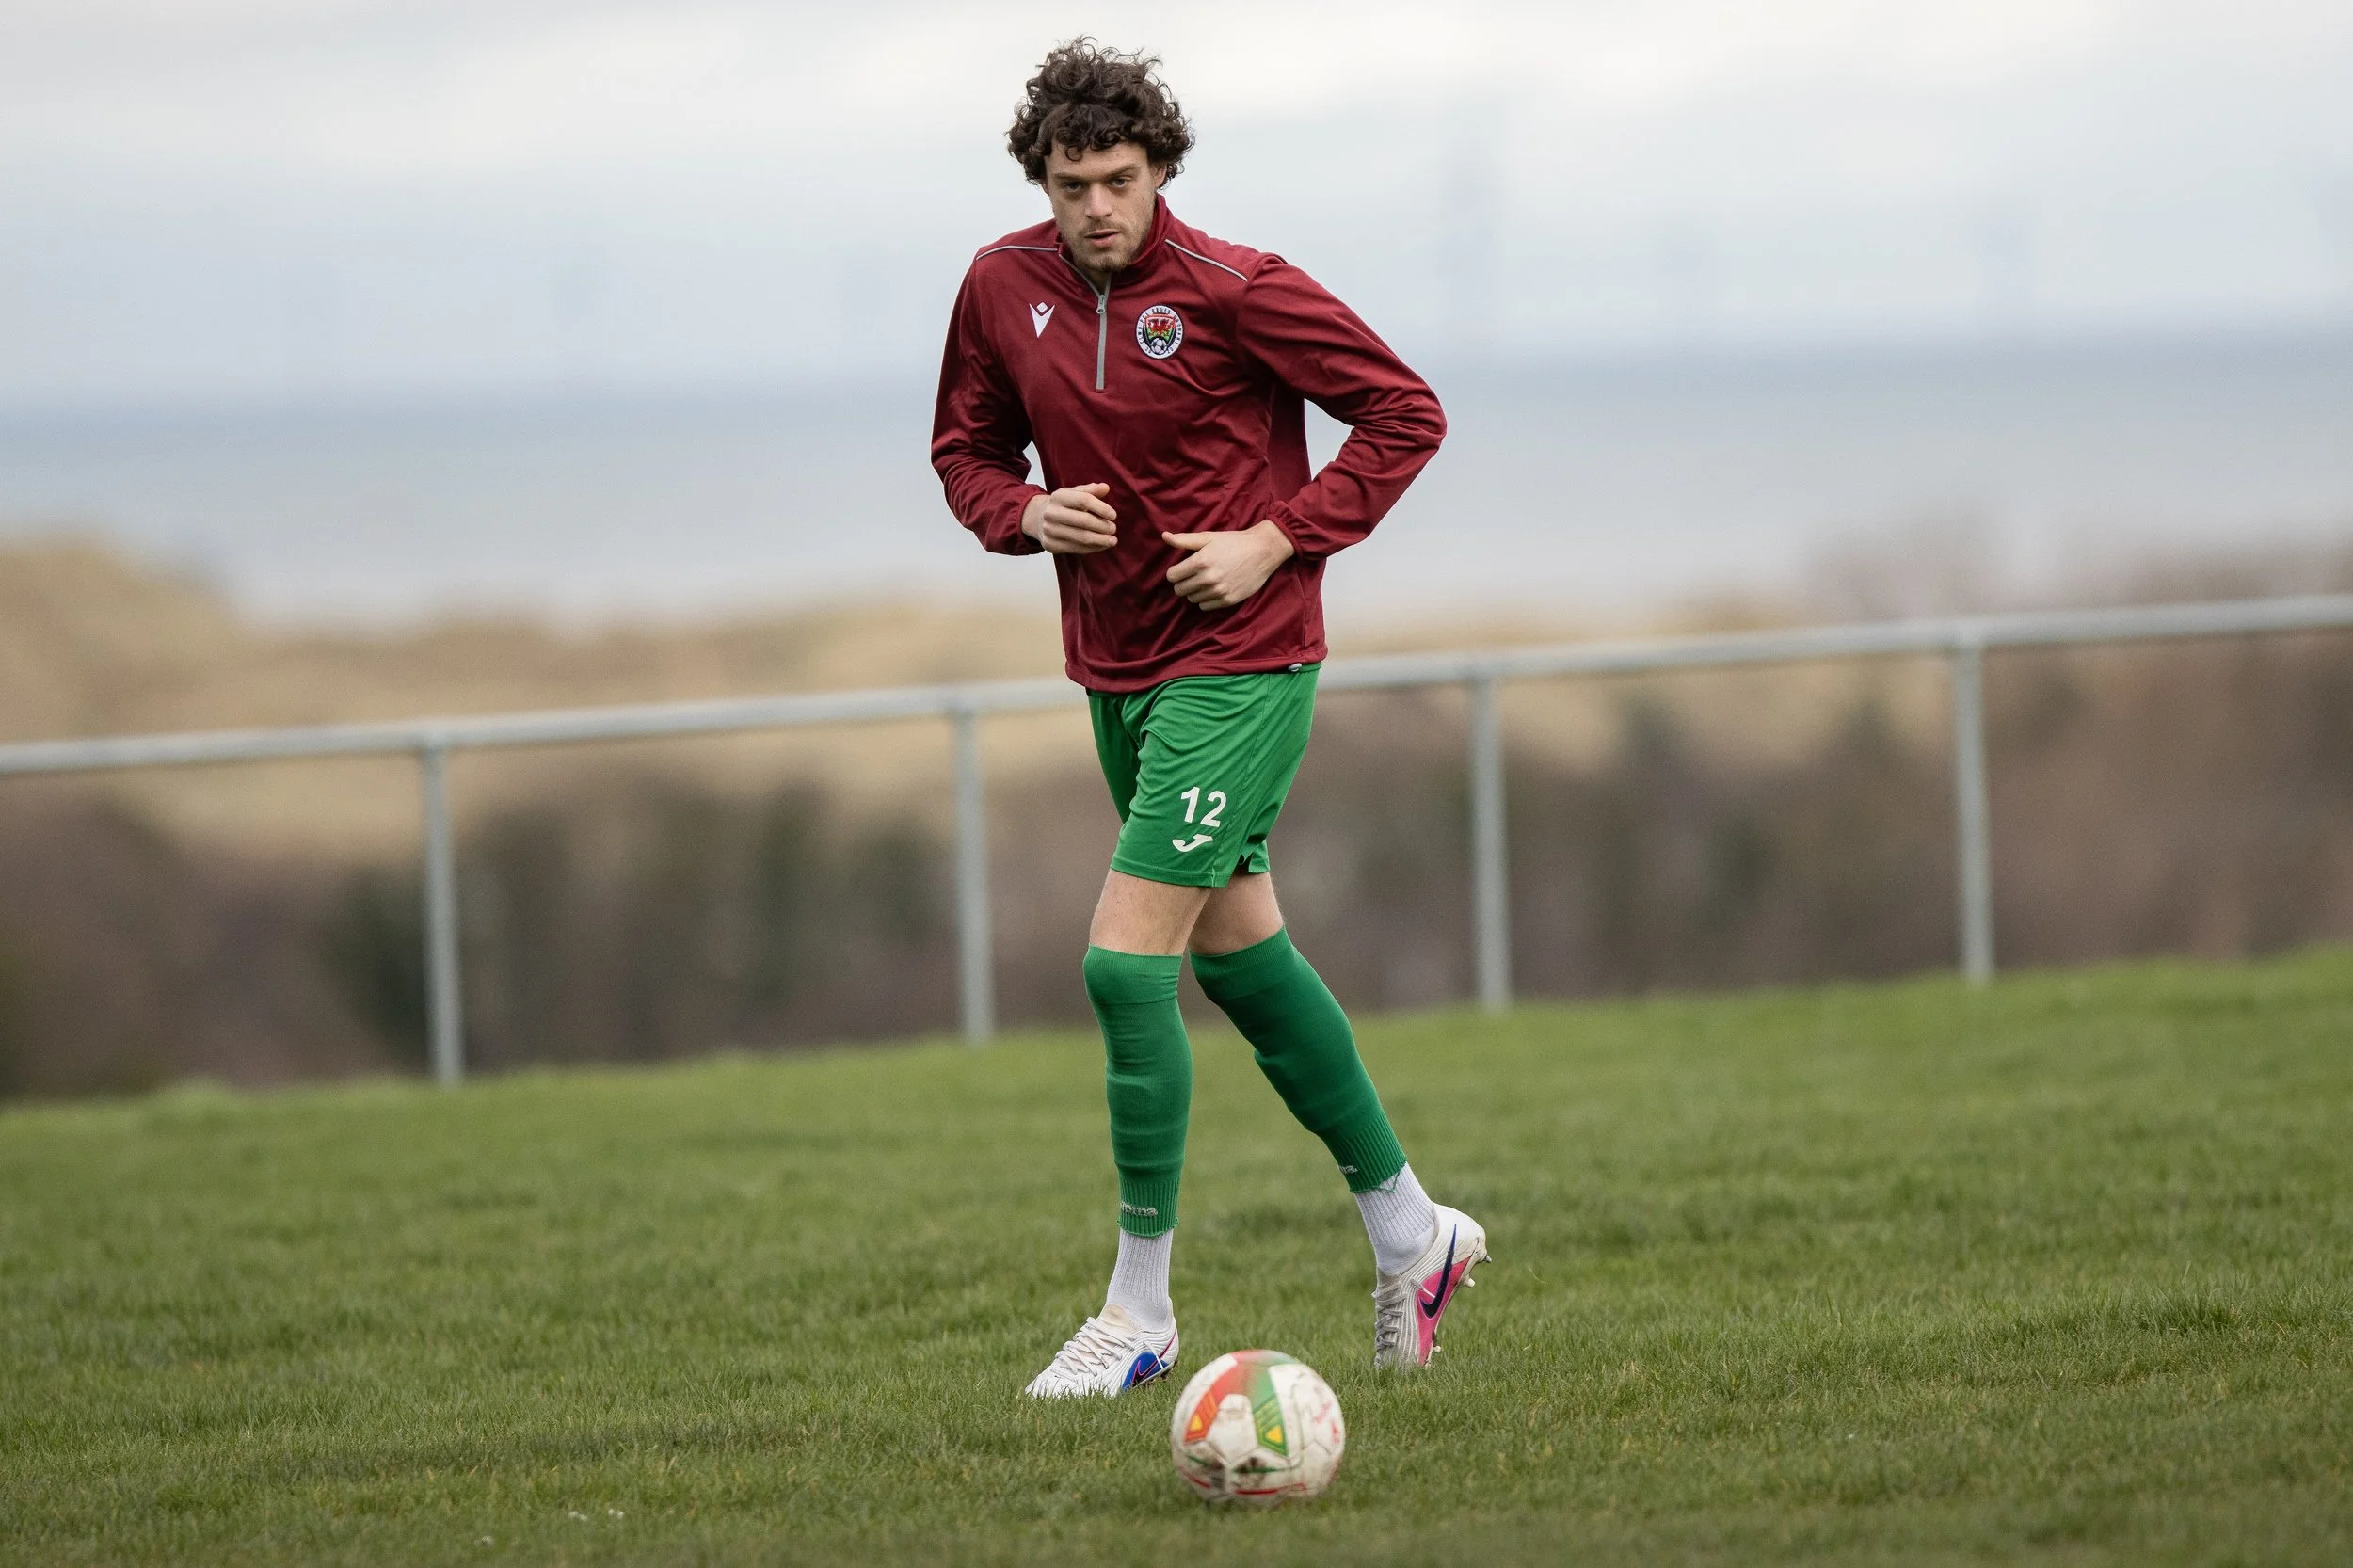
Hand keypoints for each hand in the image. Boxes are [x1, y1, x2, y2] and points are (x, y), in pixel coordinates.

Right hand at [1022, 483, 1117, 553]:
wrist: (1038, 518)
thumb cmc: (1064, 505)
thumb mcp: (1074, 493)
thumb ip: (1090, 490)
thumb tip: (1105, 487)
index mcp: (1059, 496)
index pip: (1083, 500)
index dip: (1101, 508)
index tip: (1113, 515)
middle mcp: (1051, 513)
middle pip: (1083, 521)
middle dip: (1102, 526)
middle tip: (1113, 529)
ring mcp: (1049, 530)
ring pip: (1080, 537)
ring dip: (1100, 540)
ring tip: (1112, 540)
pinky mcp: (1050, 545)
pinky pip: (1076, 549)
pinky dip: (1092, 548)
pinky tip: (1102, 546)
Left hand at [1163, 520, 1294, 610]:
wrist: (1262, 551)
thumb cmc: (1234, 542)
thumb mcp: (1208, 537)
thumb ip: (1184, 540)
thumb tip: (1164, 536)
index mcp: (1200, 561)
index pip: (1172, 576)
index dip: (1175, 572)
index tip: (1182, 569)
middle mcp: (1208, 578)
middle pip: (1180, 590)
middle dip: (1183, 582)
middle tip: (1193, 575)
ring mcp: (1218, 591)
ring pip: (1192, 599)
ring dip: (1195, 591)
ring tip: (1206, 580)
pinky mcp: (1228, 600)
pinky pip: (1205, 606)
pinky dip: (1206, 599)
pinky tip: (1214, 588)